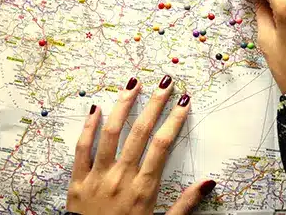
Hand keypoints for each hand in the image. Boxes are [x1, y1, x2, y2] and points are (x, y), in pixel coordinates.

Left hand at [67, 75, 215, 213]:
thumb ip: (185, 204)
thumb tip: (209, 183)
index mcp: (144, 188)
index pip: (163, 145)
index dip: (175, 120)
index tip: (184, 101)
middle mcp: (121, 178)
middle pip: (140, 132)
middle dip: (155, 104)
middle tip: (165, 82)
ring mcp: (97, 177)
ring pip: (111, 133)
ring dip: (124, 106)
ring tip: (134, 84)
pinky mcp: (77, 181)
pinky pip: (82, 148)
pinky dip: (89, 127)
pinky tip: (96, 108)